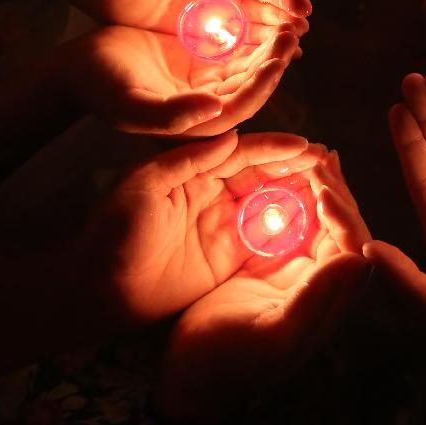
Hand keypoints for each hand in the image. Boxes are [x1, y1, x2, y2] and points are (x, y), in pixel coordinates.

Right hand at [61, 23, 298, 135]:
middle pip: (253, 83)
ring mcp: (206, 82)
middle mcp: (209, 105)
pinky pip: (234, 47)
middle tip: (294, 28)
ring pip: (248, 63)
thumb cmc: (99, 88)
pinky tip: (263, 10)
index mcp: (198, 122)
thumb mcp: (131, 105)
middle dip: (275, 58)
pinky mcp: (200, 60)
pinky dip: (251, 31)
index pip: (244, 104)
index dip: (265, 80)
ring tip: (286, 18)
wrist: (77, 67)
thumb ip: (172, 115)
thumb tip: (215, 110)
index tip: (281, 53)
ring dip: (268, 44)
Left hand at [85, 131, 313, 320]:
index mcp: (195, 170)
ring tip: (331, 192)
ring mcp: (223, 226)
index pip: (243, 153)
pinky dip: (290, 232)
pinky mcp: (228, 258)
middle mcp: (215, 194)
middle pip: (264, 176)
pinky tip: (314, 227)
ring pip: (269, 205)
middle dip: (296, 170)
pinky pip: (265, 241)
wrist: (94, 289)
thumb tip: (232, 134)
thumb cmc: (112, 230)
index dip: (275, 149)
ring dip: (299, 197)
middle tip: (329, 166)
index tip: (306, 147)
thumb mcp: (146, 184)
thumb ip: (188, 160)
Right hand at [157, 146, 369, 422]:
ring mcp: (304, 270)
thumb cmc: (229, 360)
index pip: (355, 247)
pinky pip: (296, 220)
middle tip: (321, 156)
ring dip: (320, 186)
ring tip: (312, 154)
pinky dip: (296, 193)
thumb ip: (316, 301)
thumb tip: (360, 260)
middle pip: (344, 226)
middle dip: (336, 190)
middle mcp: (326, 282)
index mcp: (333, 300)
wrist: (191, 375)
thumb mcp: (274, 336)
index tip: (323, 186)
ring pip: (322, 218)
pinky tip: (288, 170)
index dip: (344, 214)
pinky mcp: (279, 262)